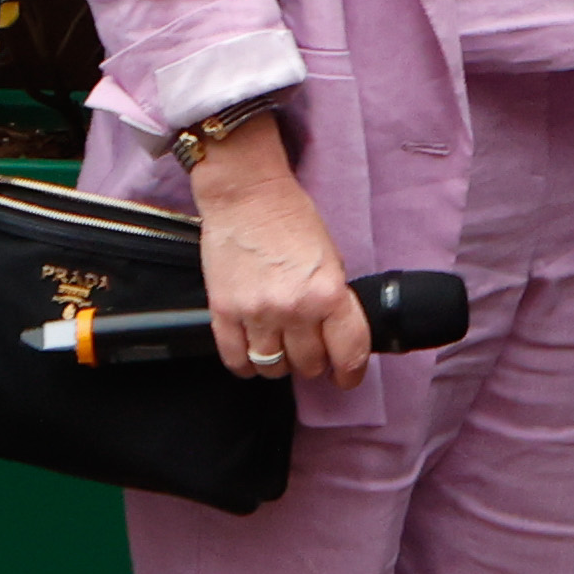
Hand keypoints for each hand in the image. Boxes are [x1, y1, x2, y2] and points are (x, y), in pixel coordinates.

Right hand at [186, 120, 368, 391]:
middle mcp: (294, 309)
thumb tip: (335, 335)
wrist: (247, 196)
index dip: (350, 373)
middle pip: (309, 365)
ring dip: (280, 363)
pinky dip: (246, 364)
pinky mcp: (224, 312)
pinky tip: (252, 352)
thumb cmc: (292, 219)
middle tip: (310, 349)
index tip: (347, 376)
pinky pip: (236, 360)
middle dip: (314, 362)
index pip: (348, 354)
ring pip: (272, 367)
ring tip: (281, 347)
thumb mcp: (332, 259)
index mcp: (328, 293)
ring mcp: (256, 314)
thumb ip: (334, 301)